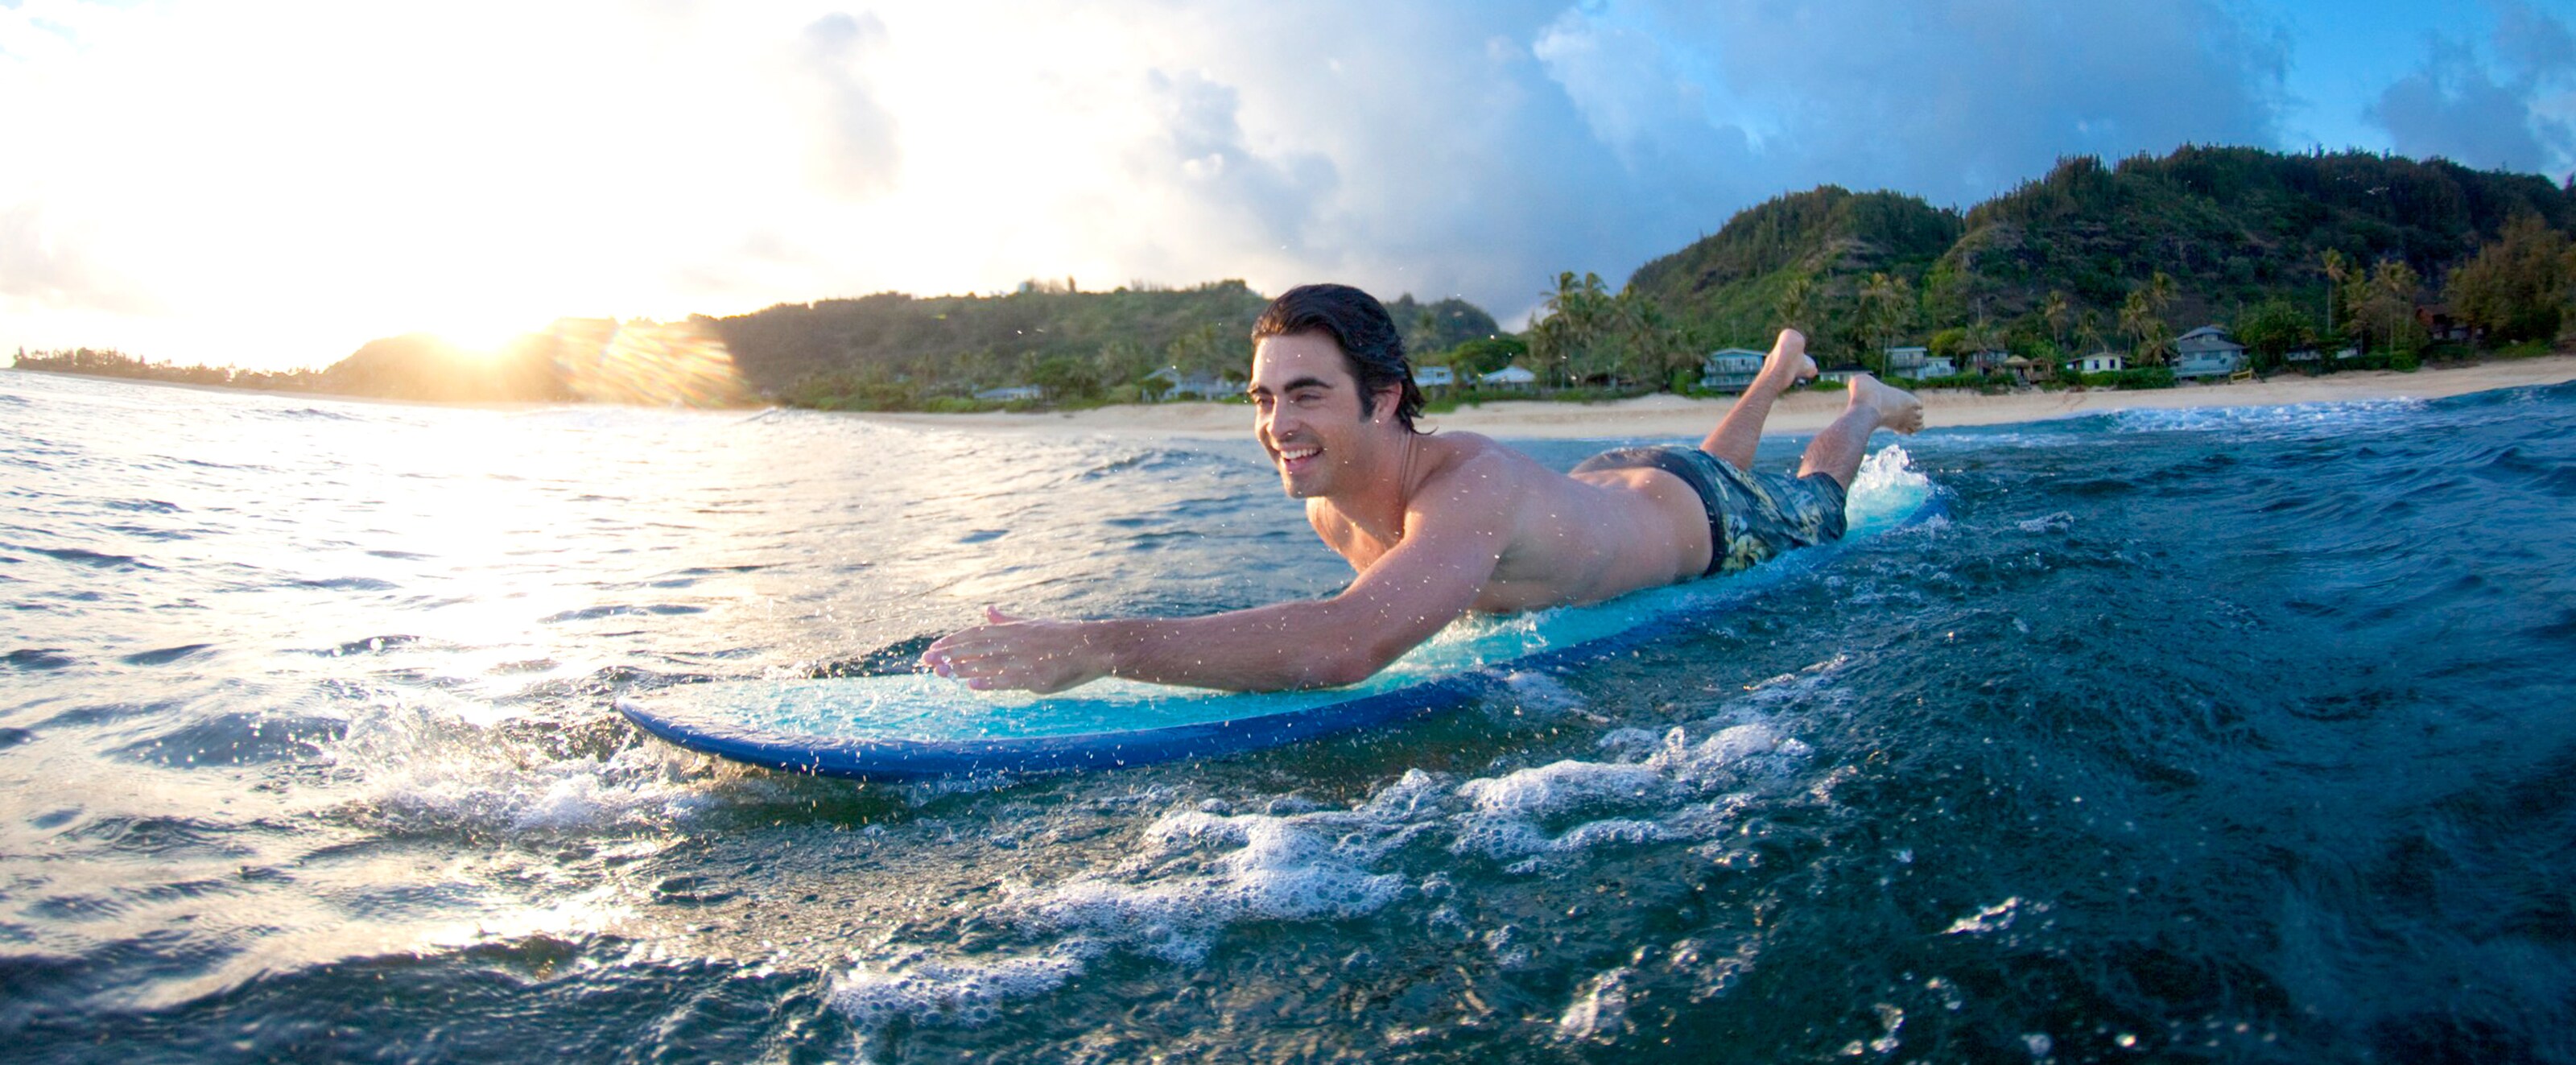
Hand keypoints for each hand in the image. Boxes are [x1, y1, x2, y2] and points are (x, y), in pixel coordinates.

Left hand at [918, 606, 1113, 693]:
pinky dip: (990, 681)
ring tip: (941, 672)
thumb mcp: (1032, 623)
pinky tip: (972, 685)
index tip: (934, 647)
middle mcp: (1016, 642)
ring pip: (988, 664)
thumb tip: (987, 609)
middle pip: (976, 647)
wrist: (1092, 647)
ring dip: (963, 668)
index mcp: (1014, 630)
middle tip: (926, 660)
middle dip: (949, 654)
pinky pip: (1009, 680)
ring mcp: (1025, 660)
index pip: (976, 634)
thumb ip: (1007, 620)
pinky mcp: (1036, 677)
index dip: (953, 640)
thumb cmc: (1063, 636)